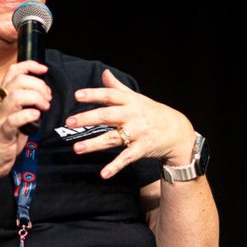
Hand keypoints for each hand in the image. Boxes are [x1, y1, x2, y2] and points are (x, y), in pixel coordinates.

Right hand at [0, 60, 50, 179]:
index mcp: (1, 98)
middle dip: (38, 85)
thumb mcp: (12, 117)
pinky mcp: (2, 133)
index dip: (30, 66)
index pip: (13, 72)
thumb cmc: (0, 141)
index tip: (44, 70)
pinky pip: (14, 119)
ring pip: (16, 96)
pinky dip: (29, 115)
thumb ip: (24, 106)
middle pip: (18, 81)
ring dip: (36, 98)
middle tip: (47, 98)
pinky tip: (36, 118)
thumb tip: (42, 98)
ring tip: (44, 107)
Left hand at [65, 69, 194, 177]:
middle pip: (107, 115)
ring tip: (77, 148)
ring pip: (112, 138)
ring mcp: (138, 133)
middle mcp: (133, 115)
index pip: (109, 95)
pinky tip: (103, 174)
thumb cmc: (152, 112)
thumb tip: (104, 72)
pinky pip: (126, 158)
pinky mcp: (142, 148)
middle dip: (87, 118)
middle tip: (69, 122)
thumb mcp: (137, 97)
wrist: (178, 131)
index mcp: (130, 101)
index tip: (77, 95)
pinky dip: (115, 166)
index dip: (93, 94)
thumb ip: (118, 87)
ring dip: (94, 144)